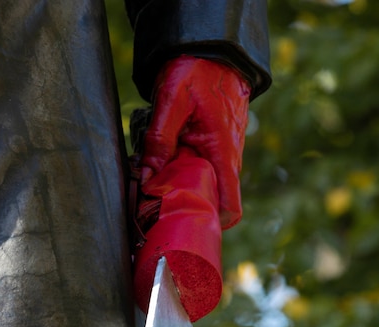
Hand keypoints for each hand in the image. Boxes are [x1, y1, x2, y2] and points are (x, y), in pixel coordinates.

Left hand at [140, 55, 250, 229]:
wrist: (214, 49)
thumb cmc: (197, 70)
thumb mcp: (171, 100)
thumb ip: (159, 139)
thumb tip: (147, 177)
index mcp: (223, 152)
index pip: (231, 205)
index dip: (213, 223)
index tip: (188, 224)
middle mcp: (230, 157)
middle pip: (214, 199)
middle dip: (189, 203)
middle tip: (158, 201)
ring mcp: (226, 151)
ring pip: (207, 183)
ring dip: (185, 184)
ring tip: (157, 177)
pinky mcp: (217, 145)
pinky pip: (204, 167)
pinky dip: (186, 169)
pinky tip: (165, 159)